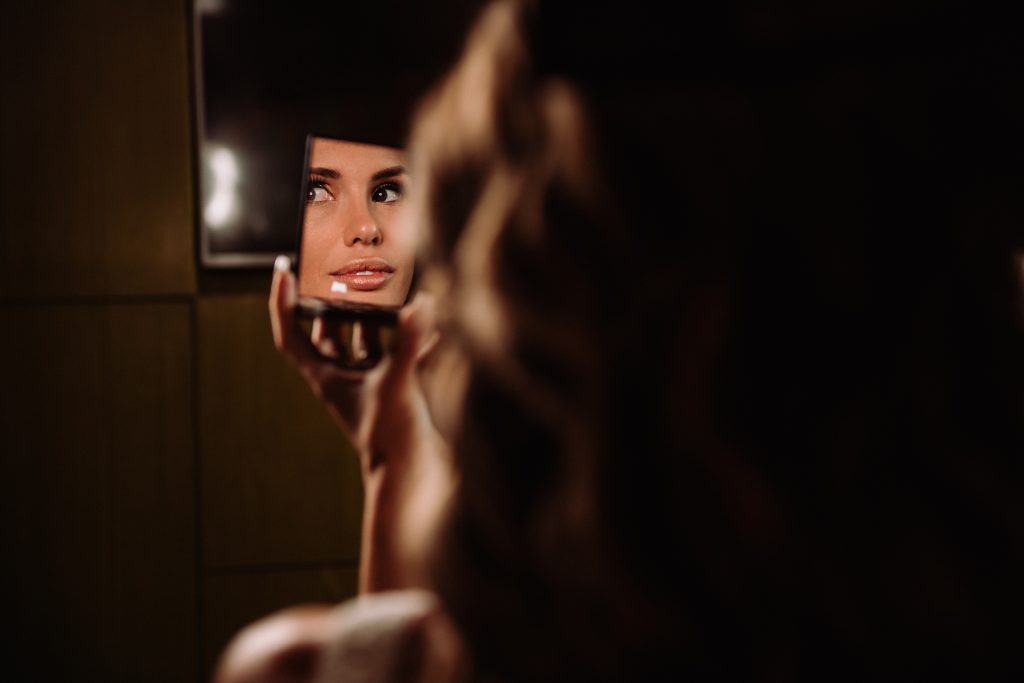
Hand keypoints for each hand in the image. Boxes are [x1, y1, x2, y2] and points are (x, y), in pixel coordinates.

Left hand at [270, 255, 450, 589]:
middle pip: (327, 329)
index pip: (291, 333)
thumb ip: (408, 343)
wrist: (414, 479)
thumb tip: (421, 303)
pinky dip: (407, 334)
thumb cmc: (392, 441)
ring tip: (380, 282)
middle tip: (336, 264)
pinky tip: (426, 318)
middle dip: (331, 296)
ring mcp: (370, 382)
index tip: (283, 267)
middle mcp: (344, 377)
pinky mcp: (396, 388)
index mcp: (327, 377)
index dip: (282, 300)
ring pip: (362, 337)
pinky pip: (397, 352)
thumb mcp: (397, 386)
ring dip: (370, 312)